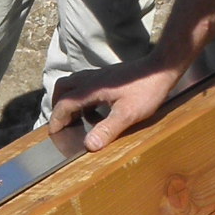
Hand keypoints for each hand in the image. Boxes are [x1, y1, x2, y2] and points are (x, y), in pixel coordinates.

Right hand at [50, 58, 183, 154]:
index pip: (64, 104)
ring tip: (78, 119)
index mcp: (90, 89)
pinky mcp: (108, 76)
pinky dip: (85, 98)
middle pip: (63, 88)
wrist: (160, 68)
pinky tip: (98, 111)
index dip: (57, 120)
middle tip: (62, 123)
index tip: (54, 133)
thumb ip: (107, 129)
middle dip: (58, 106)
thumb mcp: (128, 114)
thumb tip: (89, 146)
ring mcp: (99, 76)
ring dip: (71, 101)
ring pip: (74, 85)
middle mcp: (90, 80)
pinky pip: (87, 85)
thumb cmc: (146, 90)